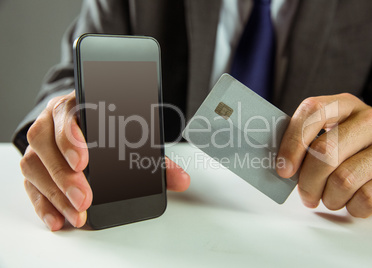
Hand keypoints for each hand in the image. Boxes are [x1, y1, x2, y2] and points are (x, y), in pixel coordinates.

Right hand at [20, 91, 189, 230]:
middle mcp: (52, 122)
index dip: (72, 137)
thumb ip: (155, 157)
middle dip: (65, 175)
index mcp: (75, 106)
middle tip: (84, 198)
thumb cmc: (106, 127)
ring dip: (56, 193)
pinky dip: (43, 204)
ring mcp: (41, 145)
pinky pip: (30, 185)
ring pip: (34, 166)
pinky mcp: (35, 167)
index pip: (67, 115)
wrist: (80, 119)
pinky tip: (59, 218)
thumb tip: (181, 179)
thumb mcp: (129, 133)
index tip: (84, 160)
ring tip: (77, 213)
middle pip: (46, 145)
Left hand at [277, 93, 371, 216]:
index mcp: (346, 105)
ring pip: (344, 180)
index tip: (283, 169)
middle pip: (325, 152)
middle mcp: (371, 120)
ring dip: (330, 198)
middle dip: (308, 182)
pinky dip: (352, 208)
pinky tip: (352, 202)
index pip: (312, 112)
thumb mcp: (332, 133)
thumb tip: (280, 166)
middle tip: (307, 194)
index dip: (292, 143)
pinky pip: (367, 198)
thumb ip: (306, 142)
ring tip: (331, 197)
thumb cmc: (354, 147)